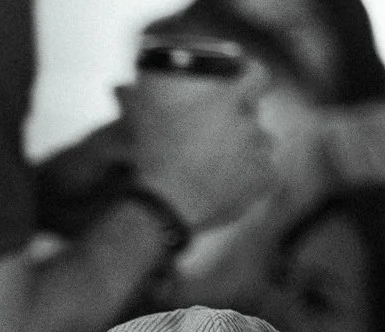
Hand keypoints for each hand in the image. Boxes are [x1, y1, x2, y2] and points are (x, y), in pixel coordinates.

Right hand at [117, 72, 273, 231]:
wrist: (165, 204)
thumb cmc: (150, 156)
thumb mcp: (138, 119)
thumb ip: (133, 98)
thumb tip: (118, 88)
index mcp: (226, 98)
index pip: (258, 75)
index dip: (252, 76)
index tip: (243, 82)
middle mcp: (247, 122)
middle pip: (254, 115)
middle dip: (239, 122)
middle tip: (216, 134)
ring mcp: (257, 154)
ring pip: (262, 144)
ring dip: (248, 149)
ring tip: (224, 163)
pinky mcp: (261, 183)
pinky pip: (267, 174)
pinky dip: (255, 178)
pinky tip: (235, 183)